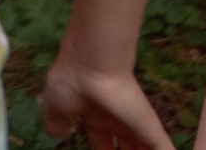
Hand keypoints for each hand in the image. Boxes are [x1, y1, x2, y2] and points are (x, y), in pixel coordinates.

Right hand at [40, 55, 171, 149]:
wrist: (91, 65)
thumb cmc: (71, 82)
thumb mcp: (55, 105)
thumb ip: (56, 121)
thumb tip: (53, 133)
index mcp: (95, 117)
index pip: (102, 143)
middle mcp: (116, 121)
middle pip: (127, 148)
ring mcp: (136, 126)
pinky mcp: (152, 130)